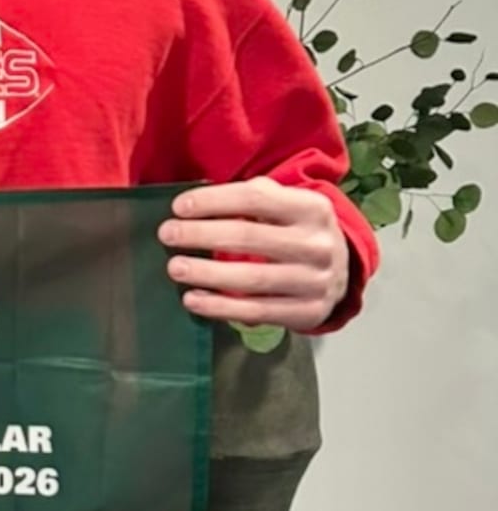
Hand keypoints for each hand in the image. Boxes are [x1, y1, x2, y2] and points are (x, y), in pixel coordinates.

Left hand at [157, 178, 349, 331]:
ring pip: (252, 278)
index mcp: (311, 208)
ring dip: (206, 273)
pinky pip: (257, 311)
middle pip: (250, 237)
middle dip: (202, 235)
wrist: (344, 271)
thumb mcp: (287, 204)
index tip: (179, 207)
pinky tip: (193, 299)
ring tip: (175, 268)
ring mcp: (315, 282)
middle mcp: (317, 244)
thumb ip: (252, 197)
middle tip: (167, 234)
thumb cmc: (296, 230)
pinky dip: (220, 306)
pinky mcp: (307, 313)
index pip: (255, 198)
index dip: (213, 201)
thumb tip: (194, 204)